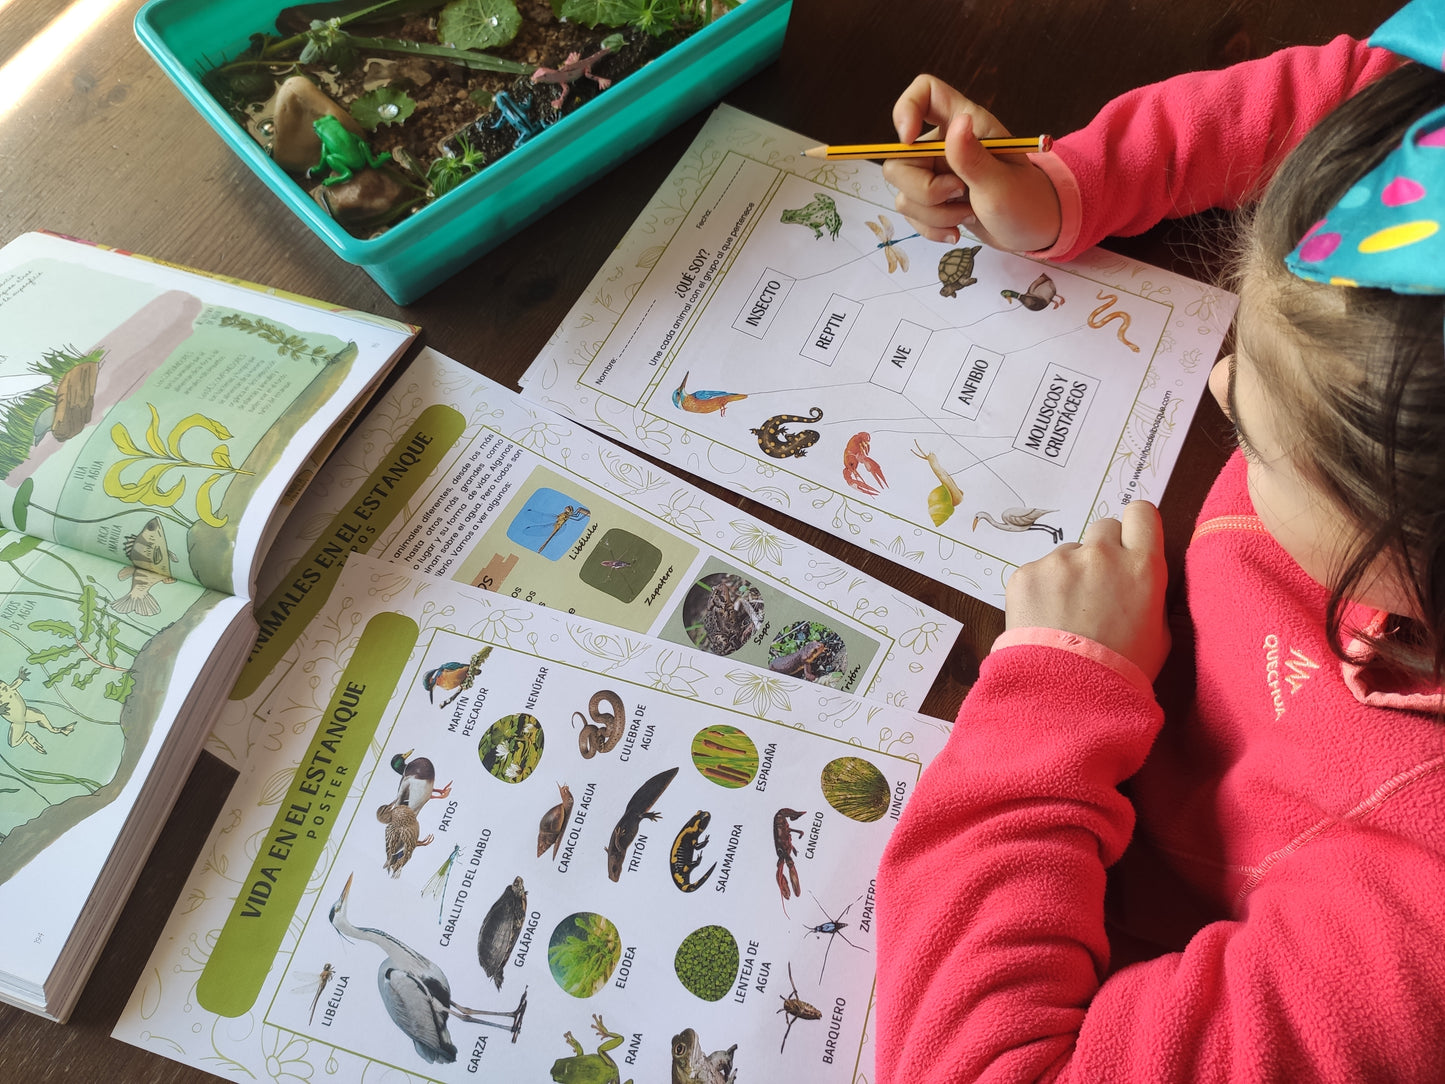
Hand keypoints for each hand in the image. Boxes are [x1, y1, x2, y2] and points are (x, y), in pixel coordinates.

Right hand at [884, 74, 1061, 251]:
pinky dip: (931, 227)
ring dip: (933, 214)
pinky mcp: (931, 199)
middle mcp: (944, 144)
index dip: (906, 109)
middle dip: (924, 189)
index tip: (909, 140)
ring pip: (903, 191)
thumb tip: (957, 125)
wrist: (1033, 230)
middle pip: (900, 157)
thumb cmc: (1026, 200)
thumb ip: (973, 158)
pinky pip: (910, 213)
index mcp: (965, 123)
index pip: (924, 92)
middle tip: (960, 193)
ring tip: (968, 214)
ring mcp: (935, 172)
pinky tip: (957, 228)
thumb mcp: (1002, 183)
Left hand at [1004, 501, 1170, 679]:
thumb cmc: (1123, 669)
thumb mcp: (1160, 634)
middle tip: (1096, 587)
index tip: (1129, 546)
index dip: (1134, 528)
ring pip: (1067, 553)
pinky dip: (1040, 591)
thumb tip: (1140, 583)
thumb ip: (1152, 595)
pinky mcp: (1025, 573)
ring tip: (1065, 615)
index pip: (1141, 512)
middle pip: (1103, 527)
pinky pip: (1037, 572)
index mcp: (1142, 566)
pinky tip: (1043, 620)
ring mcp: (1060, 561)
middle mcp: (1101, 554)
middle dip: (1102, 551)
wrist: (1067, 692)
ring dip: (1068, 574)